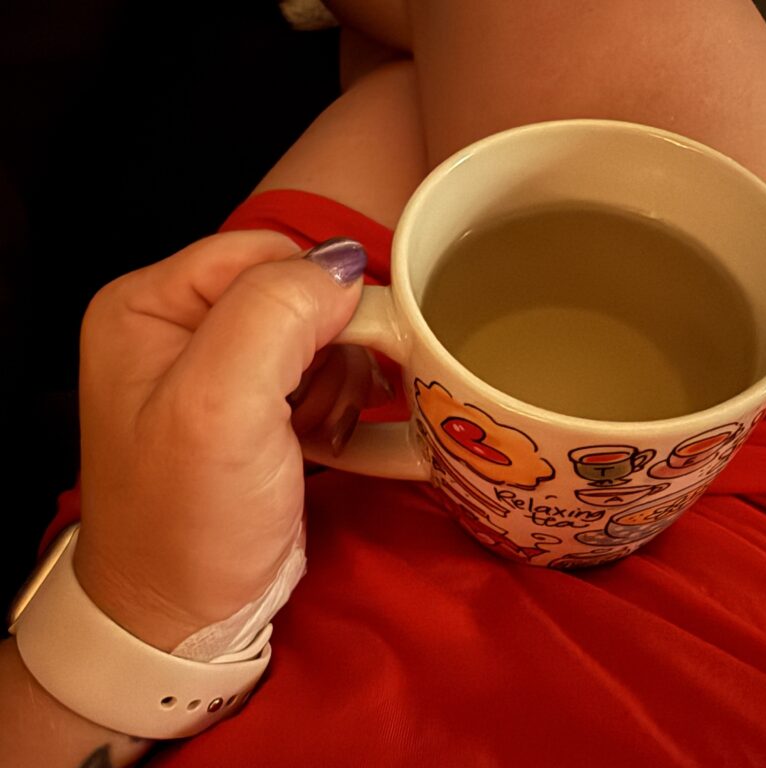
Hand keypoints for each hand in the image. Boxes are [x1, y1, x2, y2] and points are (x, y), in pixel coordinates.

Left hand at [73, 230, 368, 650]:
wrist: (187, 616)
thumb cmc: (192, 517)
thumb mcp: (221, 408)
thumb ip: (275, 315)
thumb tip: (342, 265)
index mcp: (147, 305)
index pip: (260, 252)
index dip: (314, 295)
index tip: (339, 356)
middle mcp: (177, 325)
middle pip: (292, 289)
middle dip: (328, 344)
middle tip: (318, 407)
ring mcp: (216, 367)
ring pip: (317, 330)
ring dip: (338, 378)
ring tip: (316, 431)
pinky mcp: (254, 405)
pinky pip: (320, 370)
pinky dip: (336, 402)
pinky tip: (321, 440)